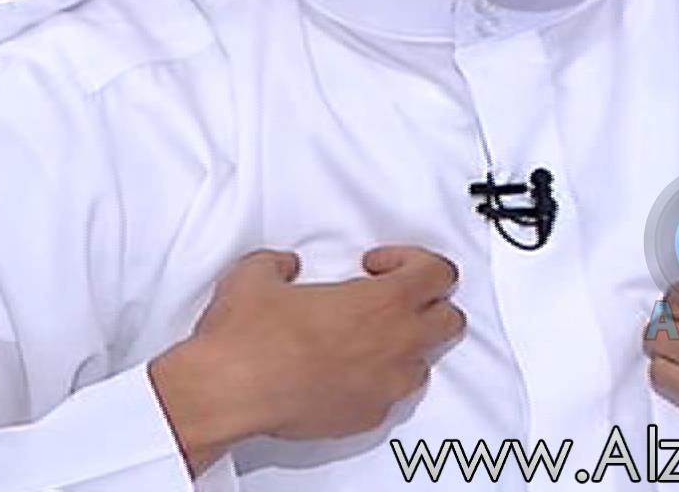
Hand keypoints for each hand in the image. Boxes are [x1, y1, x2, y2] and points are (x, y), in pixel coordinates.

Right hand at [149, 246, 463, 475]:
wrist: (228, 393)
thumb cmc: (248, 338)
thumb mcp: (258, 274)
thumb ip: (281, 263)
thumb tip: (285, 266)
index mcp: (383, 302)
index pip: (440, 273)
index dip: (414, 261)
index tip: (379, 265)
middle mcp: (395, 344)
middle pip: (451, 320)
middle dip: (428, 306)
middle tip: (391, 300)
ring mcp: (384, 385)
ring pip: (423, 363)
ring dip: (405, 348)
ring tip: (367, 340)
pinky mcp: (366, 416)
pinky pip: (390, 398)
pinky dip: (376, 384)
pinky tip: (344, 375)